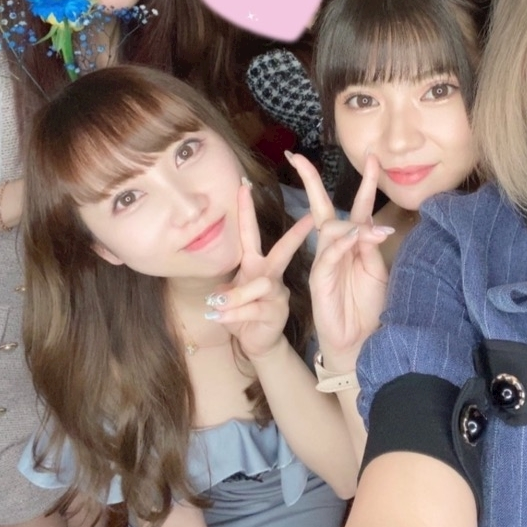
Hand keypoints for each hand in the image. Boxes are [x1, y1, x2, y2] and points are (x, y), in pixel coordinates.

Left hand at [205, 180, 313, 360]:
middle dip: (296, 235)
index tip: (245, 186)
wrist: (255, 341)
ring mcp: (276, 293)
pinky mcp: (276, 311)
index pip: (250, 233)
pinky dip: (231, 313)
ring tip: (216, 304)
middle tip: (310, 220)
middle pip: (283, 250)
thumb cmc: (243, 313)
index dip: (246, 210)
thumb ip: (227, 289)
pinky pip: (252, 308)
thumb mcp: (230, 296)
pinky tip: (218, 316)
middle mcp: (269, 274)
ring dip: (235, 296)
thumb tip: (219, 292)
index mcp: (256, 264)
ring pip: (259, 285)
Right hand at [287, 152, 389, 371]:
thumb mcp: (376, 270)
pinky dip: (343, 243)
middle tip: (297, 157)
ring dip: (354, 225)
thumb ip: (371, 245)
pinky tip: (357, 240)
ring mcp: (324, 260)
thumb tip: (372, 226)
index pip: (358, 205)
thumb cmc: (369, 305)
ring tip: (378, 234)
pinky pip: (329, 253)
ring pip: (331, 228)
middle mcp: (334, 246)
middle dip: (309, 180)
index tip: (373, 157)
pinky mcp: (319, 278)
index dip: (367, 181)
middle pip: (321, 206)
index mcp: (353, 241)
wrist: (361, 340)